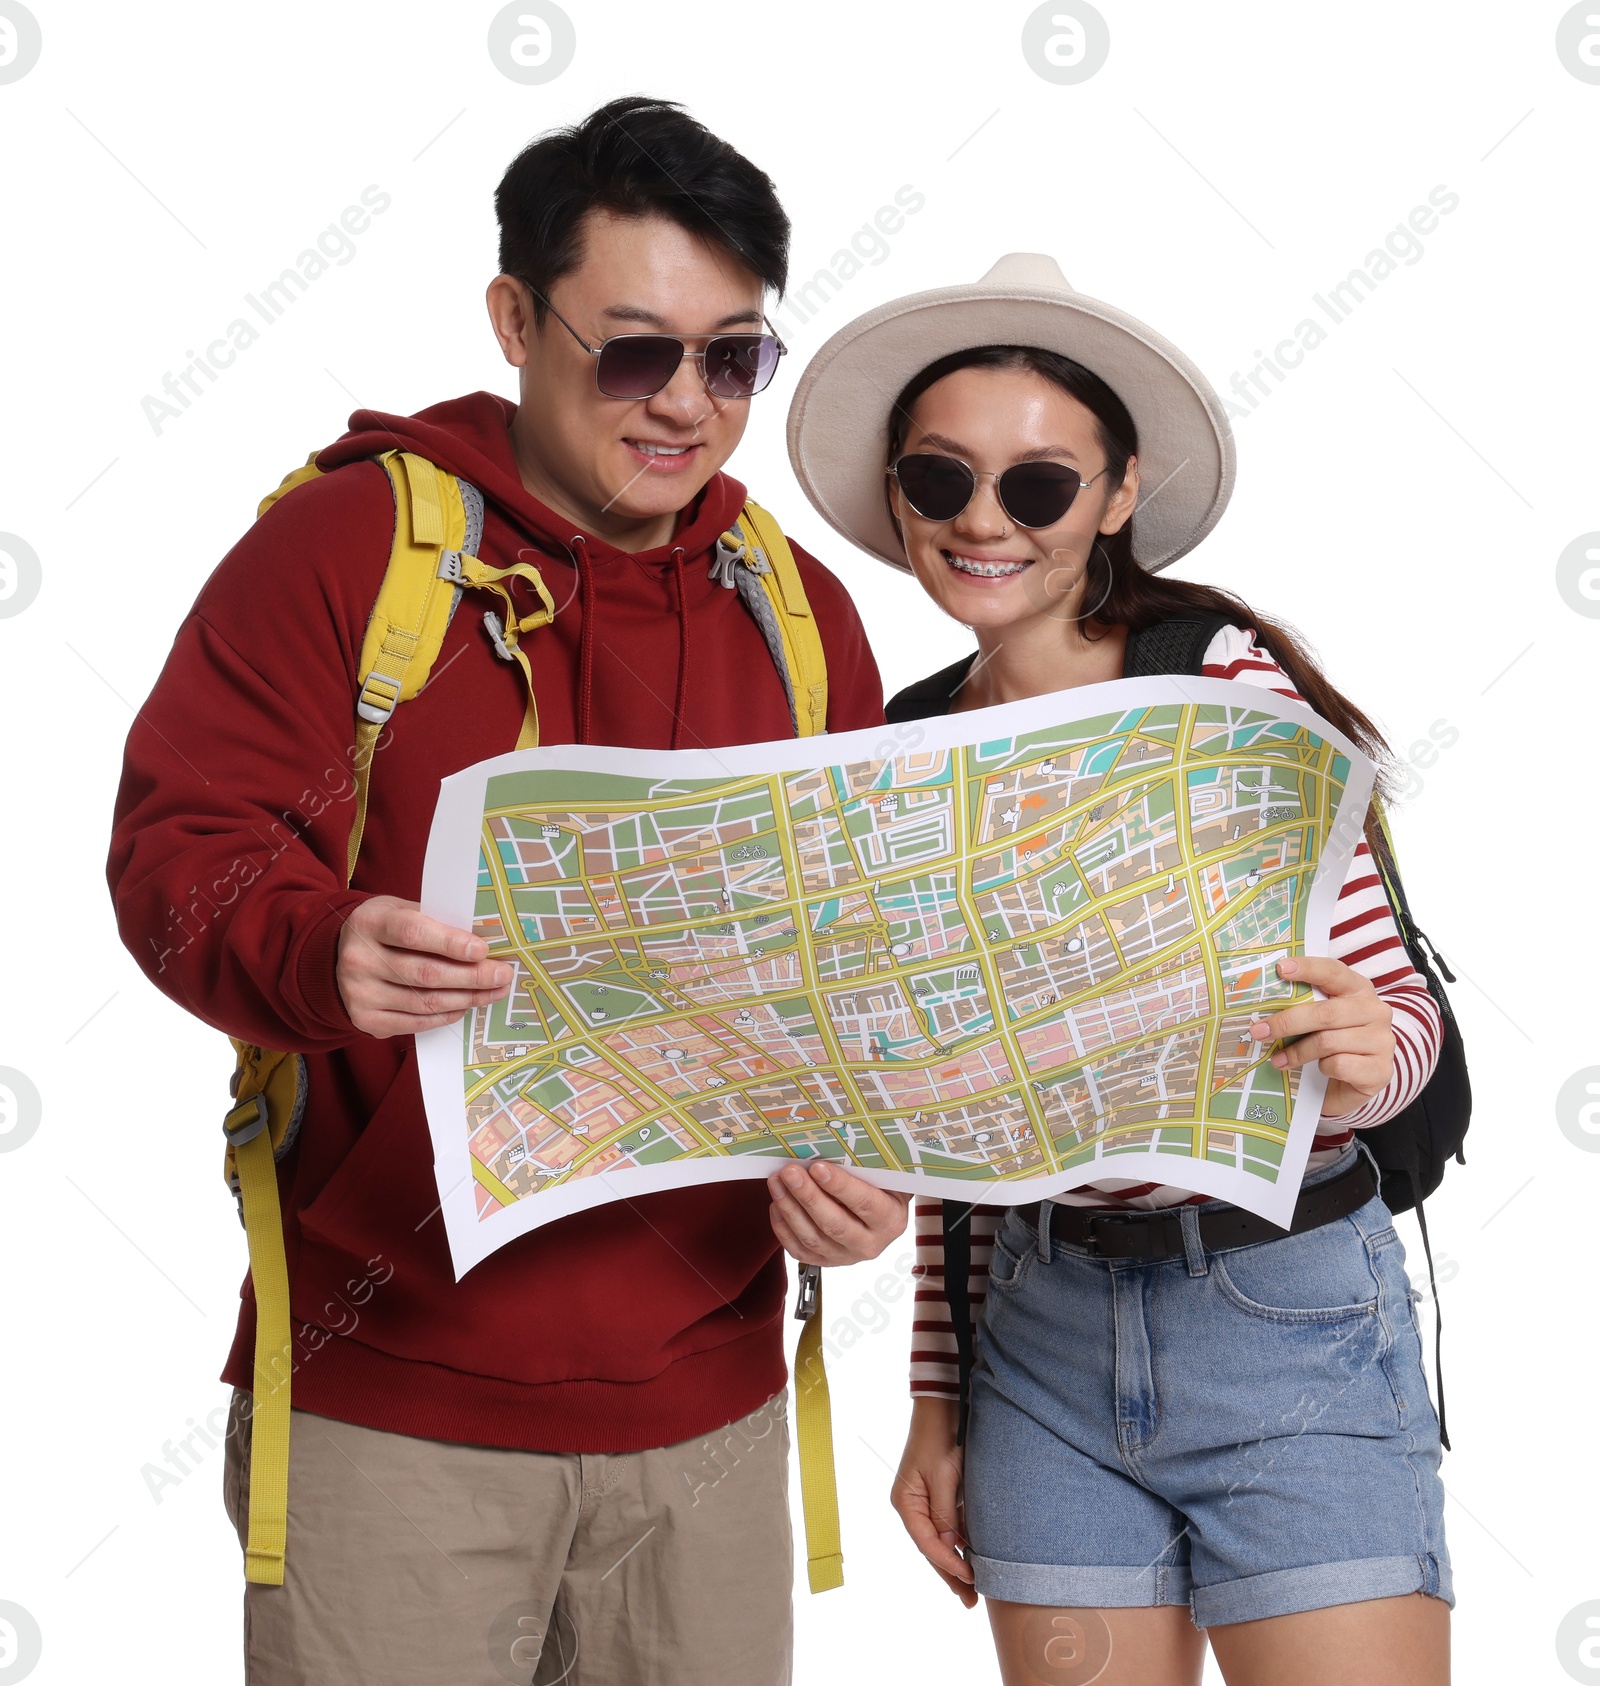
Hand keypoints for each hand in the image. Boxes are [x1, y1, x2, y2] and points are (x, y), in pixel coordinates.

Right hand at [336, 895, 513, 1036]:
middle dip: (472, 976)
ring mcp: (359, 993)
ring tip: (494, 991)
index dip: (450, 943)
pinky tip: (465, 1005)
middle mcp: (359, 959)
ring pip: (425, 1002)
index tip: (482, 949)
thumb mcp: (399, 910)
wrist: (334, 956)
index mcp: (370, 923)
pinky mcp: (365, 1020)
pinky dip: (445, 1015)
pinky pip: (415, 1022)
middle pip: (425, 973)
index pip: (413, 933)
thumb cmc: (382, 928)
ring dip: (467, 998)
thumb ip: (435, 921)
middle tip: (502, 975)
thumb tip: (483, 938)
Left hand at [765, 1161, 909, 1264]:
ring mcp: (846, 1256)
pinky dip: (783, 1227)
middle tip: (790, 1172)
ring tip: (776, 1182)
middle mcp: (870, 1244)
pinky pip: (799, 1250)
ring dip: (790, 1208)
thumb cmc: (880, 1188)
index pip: (864, 1203)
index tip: (817, 1167)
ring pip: (812, 1238)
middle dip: (808, 1195)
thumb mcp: (884, 1176)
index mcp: (890, 1220)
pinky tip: (777, 1204)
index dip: (840, 1186)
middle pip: (834, 1223)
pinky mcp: (825, 1262)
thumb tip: (830, 1149)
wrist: (880, 1215)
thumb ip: (865, 1168)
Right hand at [891, 1397, 976, 1605]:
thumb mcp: (943, 1477)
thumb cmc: (939, 1439)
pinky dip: (960, 1543)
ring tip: (972, 1590)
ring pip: (941, 1540)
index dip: (947, 1563)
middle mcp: (912, 1506)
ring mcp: (925, 1502)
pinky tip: (972, 1559)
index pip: (926, 1542)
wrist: (942, 1408)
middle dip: (950, 1574)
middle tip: (970, 1600)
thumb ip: (946, 1513)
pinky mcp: (940, 1496)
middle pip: (932, 1548)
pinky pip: (949, 1526)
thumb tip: (951, 1546)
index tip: (968, 1578)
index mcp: (906, 1502)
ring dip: (956, 1562)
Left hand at [1250, 955, 1393, 1116]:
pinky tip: (1318, 1069)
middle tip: (1259, 1031)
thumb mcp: (1320, 1019)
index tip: (1281, 969)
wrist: (1355, 1083)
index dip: (1308, 968)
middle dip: (1287, 1022)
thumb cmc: (1333, 1044)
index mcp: (1359, 989)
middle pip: (1325, 1013)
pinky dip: (1322, 1068)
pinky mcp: (1380, 1070)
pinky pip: (1339, 1065)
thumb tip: (1263, 1003)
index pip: (1334, 971)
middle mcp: (1376, 1011)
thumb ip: (1305, 1005)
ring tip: (1278, 1059)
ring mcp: (1382, 1041)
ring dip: (1297, 1052)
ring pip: (1328, 1042)